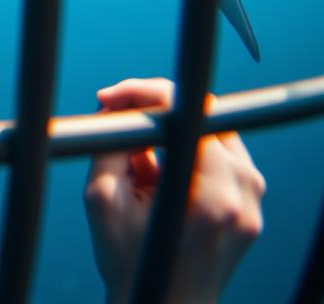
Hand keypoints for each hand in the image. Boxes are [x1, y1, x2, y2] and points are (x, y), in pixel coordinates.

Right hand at [84, 77, 264, 303]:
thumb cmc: (130, 262)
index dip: (142, 92)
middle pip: (202, 114)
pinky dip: (189, 150)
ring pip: (212, 131)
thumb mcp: (102, 196)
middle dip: (154, 106)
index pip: (185, 109)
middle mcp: (242, 194)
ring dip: (172, 128)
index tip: (108, 100)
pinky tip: (159, 171)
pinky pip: (223, 156)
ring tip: (136, 152)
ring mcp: (253, 202)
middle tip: (118, 114)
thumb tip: (115, 105)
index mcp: (210, 194)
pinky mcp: (251, 209)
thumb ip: (109, 141)